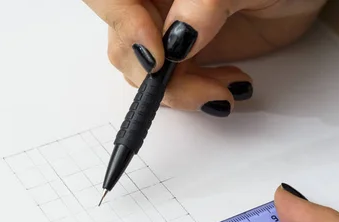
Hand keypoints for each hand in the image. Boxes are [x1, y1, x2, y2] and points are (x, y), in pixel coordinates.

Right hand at [83, 0, 326, 115]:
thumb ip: (206, 2)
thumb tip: (176, 38)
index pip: (110, 1)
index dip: (126, 30)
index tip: (159, 59)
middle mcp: (153, 3)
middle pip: (124, 46)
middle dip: (158, 78)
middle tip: (202, 90)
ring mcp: (165, 30)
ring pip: (144, 73)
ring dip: (180, 92)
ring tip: (224, 89)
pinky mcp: (184, 55)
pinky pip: (170, 85)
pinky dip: (195, 95)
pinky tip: (227, 86)